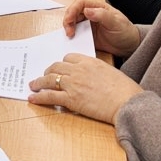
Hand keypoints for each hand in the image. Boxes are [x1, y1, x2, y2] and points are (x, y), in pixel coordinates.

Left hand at [27, 53, 142, 123]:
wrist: (127, 103)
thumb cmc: (124, 90)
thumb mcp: (110, 73)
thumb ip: (96, 72)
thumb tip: (90, 78)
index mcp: (89, 62)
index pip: (68, 58)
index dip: (62, 64)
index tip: (59, 68)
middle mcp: (78, 70)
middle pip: (56, 67)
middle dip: (48, 72)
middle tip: (43, 77)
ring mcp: (73, 84)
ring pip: (49, 80)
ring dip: (39, 83)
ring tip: (33, 85)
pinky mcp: (71, 99)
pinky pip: (49, 96)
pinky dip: (39, 97)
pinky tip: (33, 98)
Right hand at [62, 0, 140, 55]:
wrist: (130, 47)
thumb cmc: (126, 32)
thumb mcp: (116, 23)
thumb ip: (102, 16)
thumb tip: (87, 10)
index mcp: (98, 7)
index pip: (80, 3)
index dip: (73, 9)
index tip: (70, 20)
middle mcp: (92, 14)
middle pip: (73, 12)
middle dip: (68, 20)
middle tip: (69, 31)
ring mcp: (88, 24)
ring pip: (72, 22)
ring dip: (68, 28)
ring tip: (70, 36)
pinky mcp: (87, 35)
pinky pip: (76, 33)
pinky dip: (72, 36)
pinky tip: (72, 40)